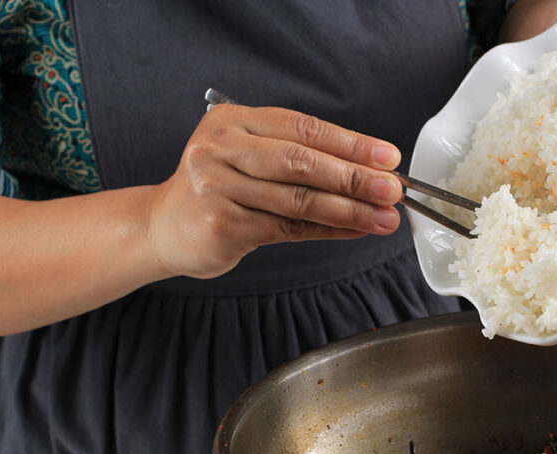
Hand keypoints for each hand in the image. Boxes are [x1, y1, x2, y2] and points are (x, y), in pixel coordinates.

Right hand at [146, 104, 403, 278]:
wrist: (164, 227)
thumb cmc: (219, 189)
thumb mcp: (251, 158)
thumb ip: (302, 158)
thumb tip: (371, 171)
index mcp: (232, 120)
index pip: (302, 128)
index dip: (350, 143)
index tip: (387, 157)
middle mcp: (220, 148)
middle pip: (301, 162)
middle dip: (354, 177)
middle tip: (391, 189)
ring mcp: (217, 187)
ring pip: (298, 199)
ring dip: (349, 210)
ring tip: (383, 217)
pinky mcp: (222, 225)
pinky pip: (288, 228)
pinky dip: (328, 230)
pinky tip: (355, 230)